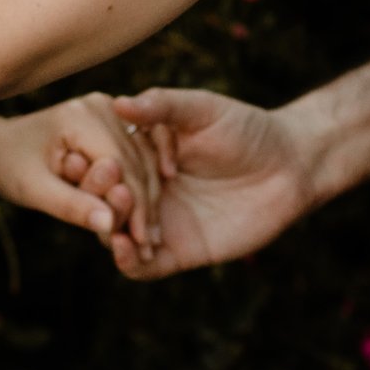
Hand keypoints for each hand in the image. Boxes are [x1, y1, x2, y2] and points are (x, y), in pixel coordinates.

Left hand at [0, 93, 167, 258]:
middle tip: (150, 247)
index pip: (122, 165)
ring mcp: (109, 110)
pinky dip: (140, 186)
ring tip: (149, 239)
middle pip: (136, 162)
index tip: (141, 243)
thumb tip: (110, 225)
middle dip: (144, 206)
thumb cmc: (9, 167)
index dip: (134, 206)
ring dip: (147, 199)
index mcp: (82, 117)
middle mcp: (102, 106)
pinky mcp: (113, 121)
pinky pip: (135, 156)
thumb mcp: (34, 191)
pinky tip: (144, 216)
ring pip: (142, 160)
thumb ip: (72, 206)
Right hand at [75, 89, 317, 279]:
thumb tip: (118, 103)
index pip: (104, 163)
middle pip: (105, 201)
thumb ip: (162, 106)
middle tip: (108, 189)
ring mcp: (159, 223)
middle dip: (98, 197)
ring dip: (109, 228)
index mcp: (141, 155)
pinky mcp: (177, 252)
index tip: (80, 158)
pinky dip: (126, 261)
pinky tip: (124, 247)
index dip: (92, 163)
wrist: (289, 166)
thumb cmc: (245, 128)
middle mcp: (143, 190)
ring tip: (115, 215)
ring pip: (116, 234)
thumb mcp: (202, 109)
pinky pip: (143, 267)